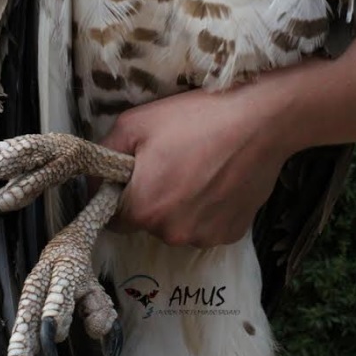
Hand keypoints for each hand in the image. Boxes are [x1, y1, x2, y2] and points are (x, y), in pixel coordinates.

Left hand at [100, 83, 288, 247]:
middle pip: (148, 222)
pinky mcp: (232, 234)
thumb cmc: (196, 117)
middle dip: (152, 196)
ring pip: (178, 225)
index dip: (119, 196)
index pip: (114, 218)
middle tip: (171, 161)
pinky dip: (208, 209)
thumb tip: (95, 176)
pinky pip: (207, 225)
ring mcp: (205, 237)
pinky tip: (220, 179)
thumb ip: (105, 153)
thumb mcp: (136, 122)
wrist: (260, 121)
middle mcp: (172, 233)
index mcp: (144, 208)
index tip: (133, 175)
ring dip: (181, 205)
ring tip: (200, 168)